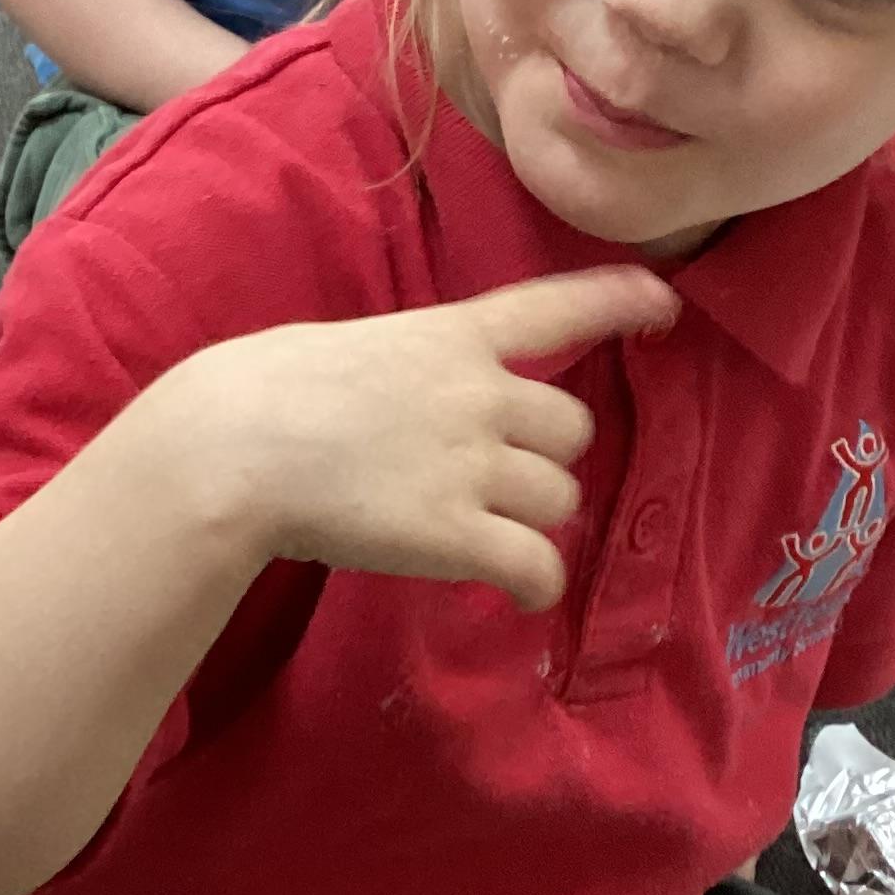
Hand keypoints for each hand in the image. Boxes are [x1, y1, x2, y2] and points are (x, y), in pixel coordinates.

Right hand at [161, 265, 680, 610]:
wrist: (230, 447)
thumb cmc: (260, 390)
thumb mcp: (348, 348)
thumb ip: (405, 367)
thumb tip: (411, 404)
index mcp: (450, 336)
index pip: (553, 307)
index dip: (618, 302)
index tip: (663, 305)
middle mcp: (478, 394)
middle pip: (571, 429)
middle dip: (544, 458)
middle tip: (494, 483)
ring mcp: (472, 463)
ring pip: (559, 499)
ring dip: (533, 521)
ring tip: (484, 536)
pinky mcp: (455, 533)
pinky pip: (536, 566)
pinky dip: (534, 584)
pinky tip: (514, 592)